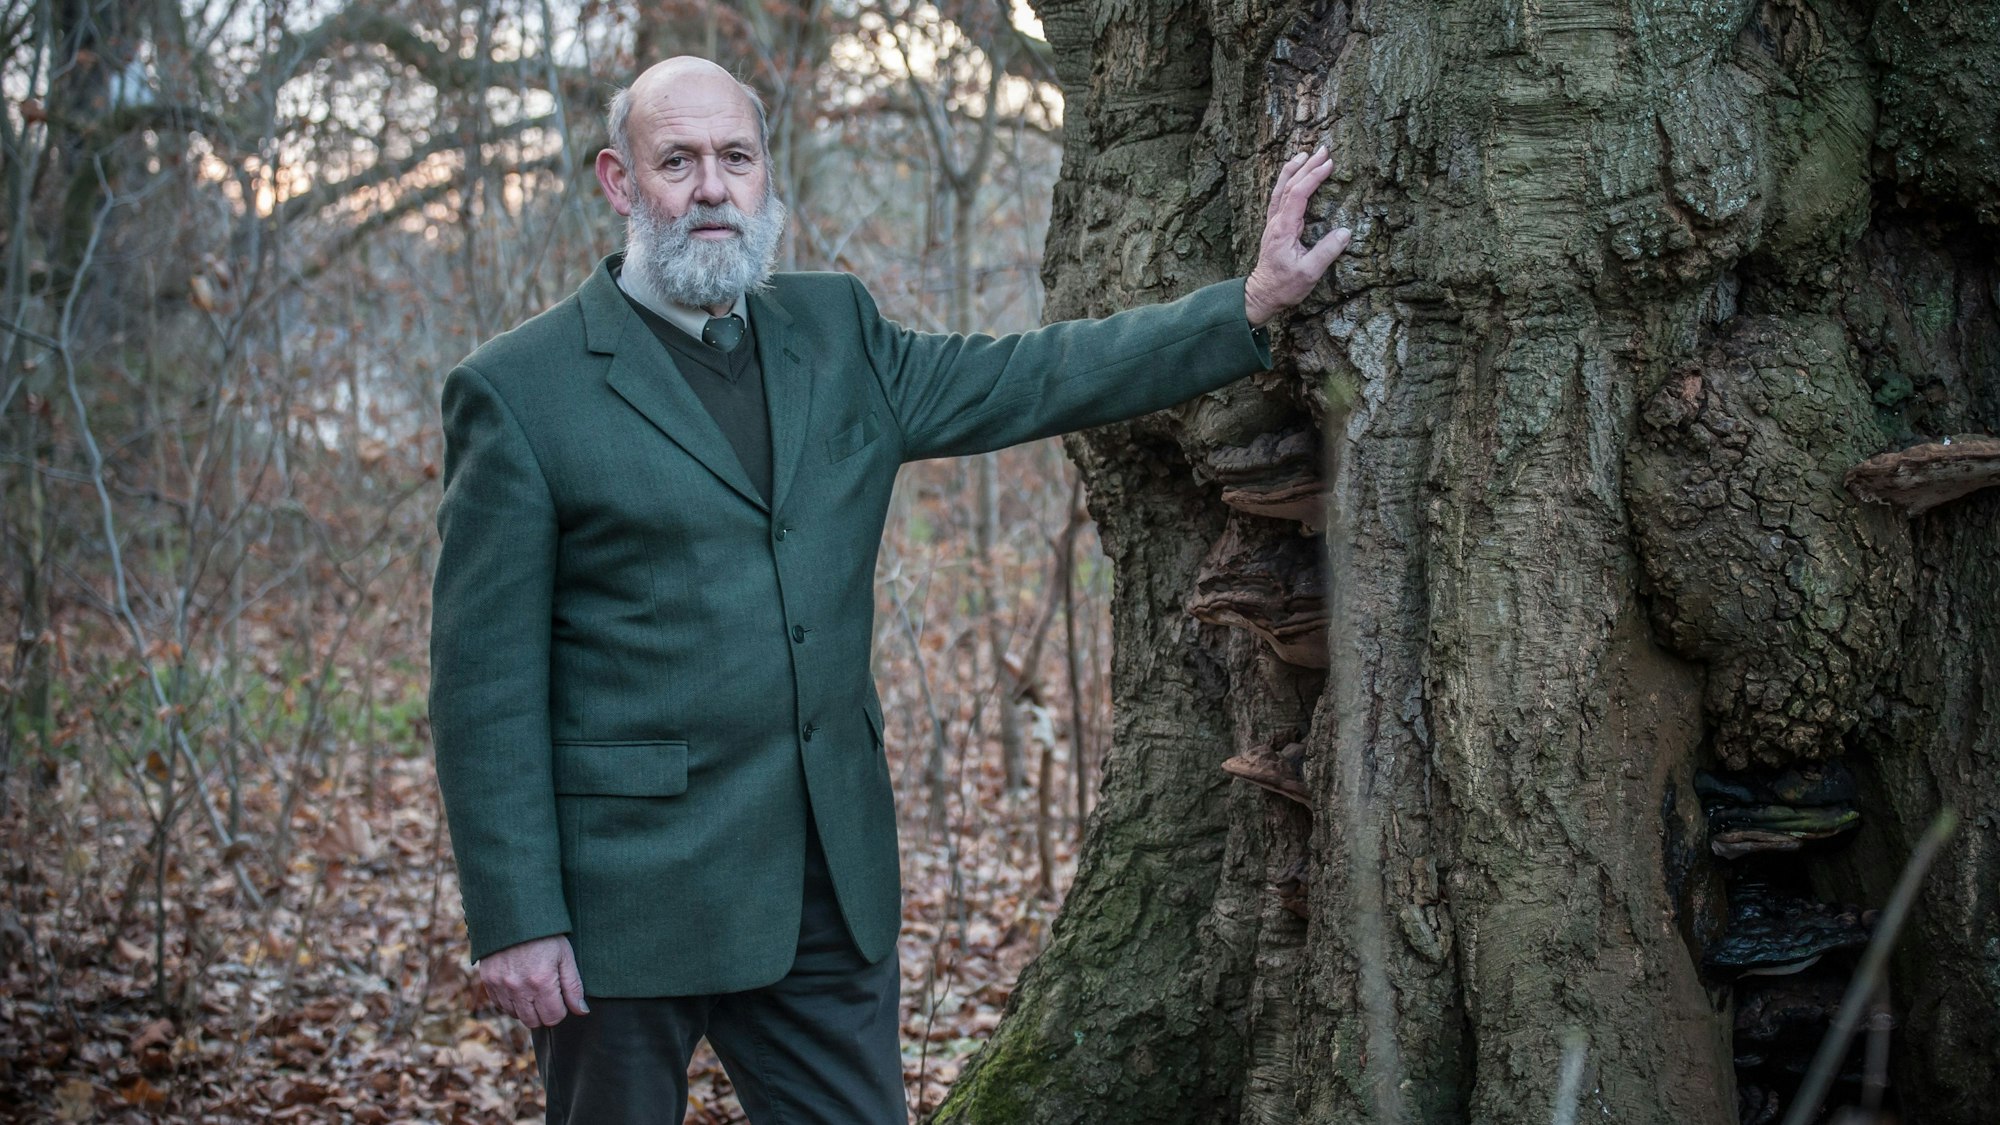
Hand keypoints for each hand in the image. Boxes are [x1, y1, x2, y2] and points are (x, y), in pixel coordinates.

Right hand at [478, 934, 588, 1027]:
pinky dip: (511, 1002)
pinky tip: (519, 986)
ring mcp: (500, 986)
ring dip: (527, 1008)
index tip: (561, 997)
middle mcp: (518, 987)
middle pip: (534, 1021)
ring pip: (516, 1015)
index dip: (561, 1010)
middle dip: (544, 1012)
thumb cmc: (545, 935)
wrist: (514, 915)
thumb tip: (581, 1011)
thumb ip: (573, 986)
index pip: (553, 1017)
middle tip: (549, 994)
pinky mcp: (488, 981)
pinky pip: (500, 1005)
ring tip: (534, 988)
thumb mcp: (565, 956)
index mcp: (541, 981)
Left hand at [1244, 147, 1351, 326]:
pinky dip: (1286, 181)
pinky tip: (1292, 175)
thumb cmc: (1284, 286)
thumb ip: (1327, 251)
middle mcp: (1276, 221)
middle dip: (1307, 165)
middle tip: (1324, 149)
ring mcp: (1273, 222)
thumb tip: (1345, 231)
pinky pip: (1278, 197)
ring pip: (1280, 188)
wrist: (1261, 294)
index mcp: (1284, 228)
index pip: (1298, 194)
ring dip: (1293, 169)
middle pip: (1289, 185)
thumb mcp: (1309, 273)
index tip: (1329, 164)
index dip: (1313, 177)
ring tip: (1305, 153)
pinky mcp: (1274, 227)